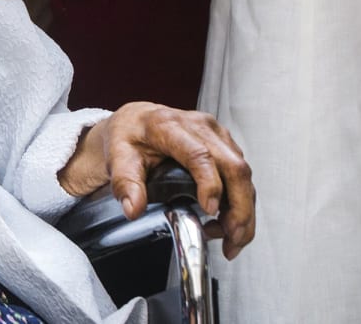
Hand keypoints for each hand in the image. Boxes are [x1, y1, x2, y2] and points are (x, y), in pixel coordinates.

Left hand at [58, 102, 255, 259]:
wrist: (135, 122)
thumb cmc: (128, 136)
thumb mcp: (117, 158)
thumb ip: (124, 183)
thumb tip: (133, 208)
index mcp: (169, 126)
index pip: (200, 154)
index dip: (211, 184)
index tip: (210, 210)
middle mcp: (199, 126)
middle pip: (233, 166)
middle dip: (239, 207)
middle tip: (231, 237)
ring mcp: (216, 134)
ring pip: (243, 175)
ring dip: (243, 210)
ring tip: (229, 238)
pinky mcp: (225, 145)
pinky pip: (241, 176)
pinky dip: (241, 203)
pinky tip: (228, 223)